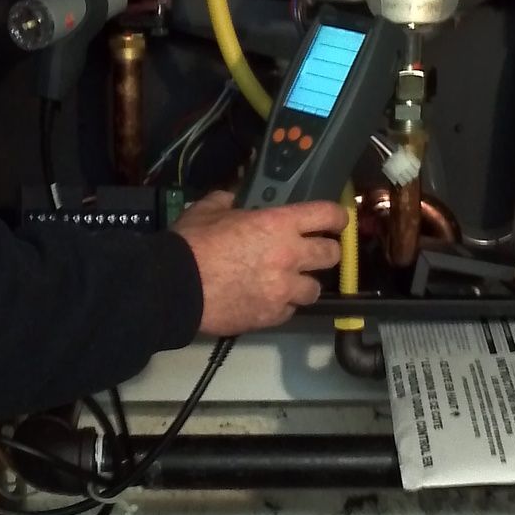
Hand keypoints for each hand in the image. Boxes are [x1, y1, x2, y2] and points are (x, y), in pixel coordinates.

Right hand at [173, 191, 347, 335]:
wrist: (175, 288)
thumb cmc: (192, 244)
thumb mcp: (208, 210)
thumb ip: (227, 201)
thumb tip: (232, 198)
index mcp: (278, 224)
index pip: (327, 215)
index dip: (338, 217)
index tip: (338, 220)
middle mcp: (290, 256)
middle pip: (332, 254)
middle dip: (327, 251)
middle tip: (314, 251)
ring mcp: (283, 290)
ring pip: (315, 289)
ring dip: (304, 283)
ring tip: (288, 282)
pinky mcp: (272, 316)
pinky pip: (289, 311)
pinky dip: (282, 305)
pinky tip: (266, 299)